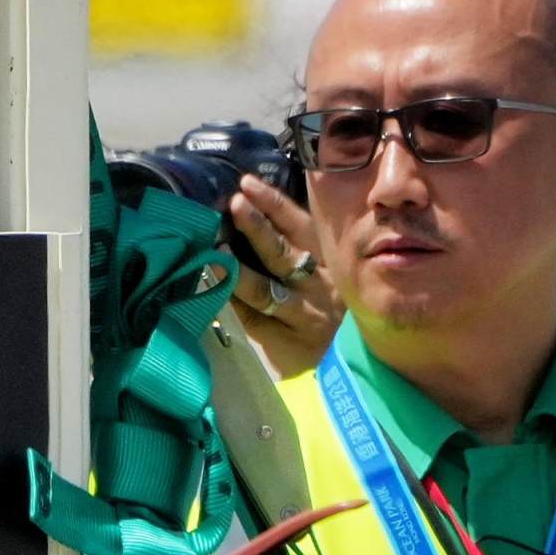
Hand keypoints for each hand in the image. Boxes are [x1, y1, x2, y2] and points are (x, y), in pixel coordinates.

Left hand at [224, 174, 341, 372]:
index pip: (302, 227)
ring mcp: (304, 316)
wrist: (345, 370)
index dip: (274, 204)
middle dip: (257, 227)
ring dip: (238, 268)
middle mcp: (322, 287)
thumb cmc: (328, 313)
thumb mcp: (323, 275)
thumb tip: (249, 213)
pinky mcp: (287, 342)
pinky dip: (230, 301)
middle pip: (285, 253)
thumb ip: (296, 249)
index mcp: (330, 262)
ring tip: (216, 248)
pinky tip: (210, 287)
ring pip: (267, 288)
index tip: (247, 184)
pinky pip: (251, 318)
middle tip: (233, 203)